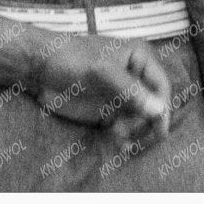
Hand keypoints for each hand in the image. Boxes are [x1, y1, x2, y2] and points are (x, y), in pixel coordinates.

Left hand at [31, 38, 173, 152]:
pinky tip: (117, 145)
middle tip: (127, 133)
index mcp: (140, 58)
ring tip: (116, 136)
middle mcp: (135, 77)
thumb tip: (160, 111)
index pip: (162, 86)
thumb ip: (130, 91)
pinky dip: (124, 139)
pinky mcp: (110, 113)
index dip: (163, 109)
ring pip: (142, 121)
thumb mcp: (102, 72)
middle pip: (155, 108)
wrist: (40, 69)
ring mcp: (123, 96)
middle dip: (145, 123)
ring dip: (134, 133)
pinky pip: (126, 129)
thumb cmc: (72, 59)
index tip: (158, 131)